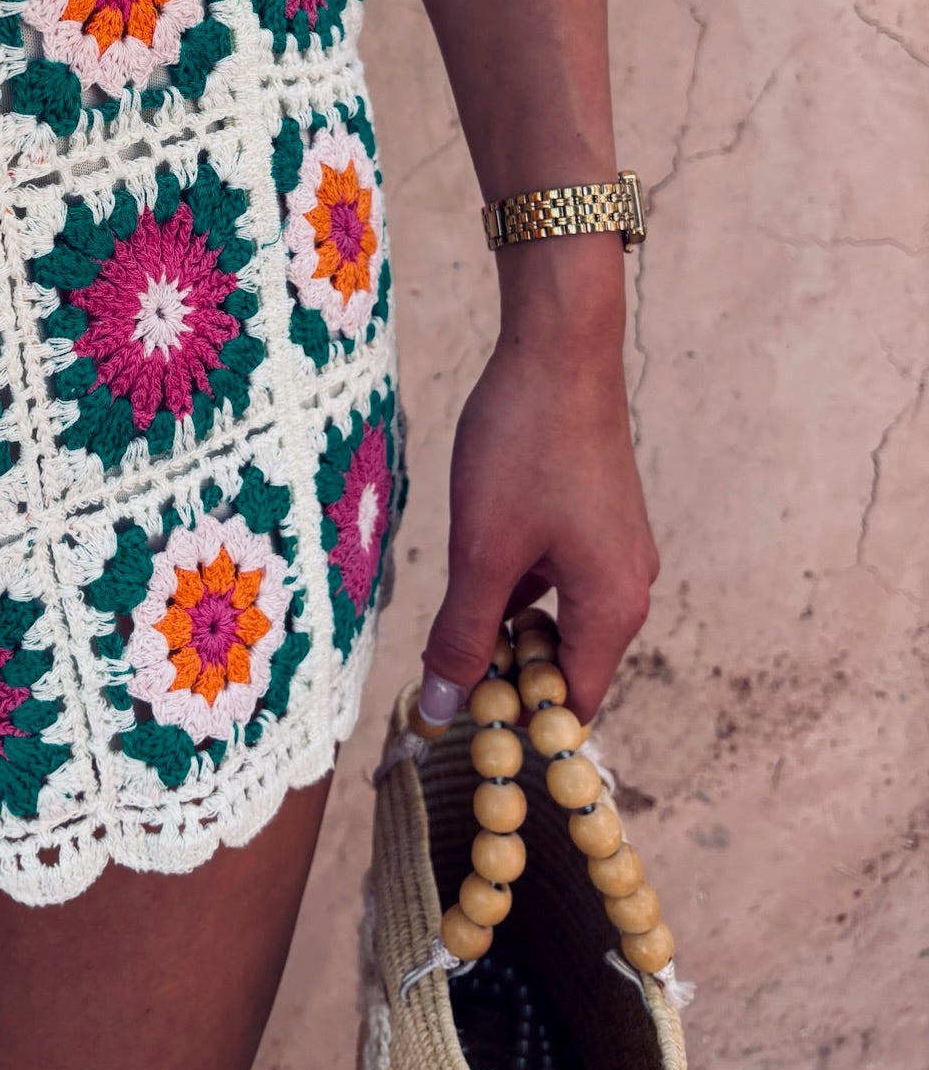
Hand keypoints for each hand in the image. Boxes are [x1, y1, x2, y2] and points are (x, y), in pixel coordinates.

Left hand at [415, 327, 658, 723]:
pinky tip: (473, 561)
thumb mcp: (482, 551)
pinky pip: (556, 577)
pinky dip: (516, 584)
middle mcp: (628, 586)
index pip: (570, 706)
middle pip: (565, 665)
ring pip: (556, 617)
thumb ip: (464, 634)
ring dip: (505, 622)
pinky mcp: (596, 519)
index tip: (458, 717)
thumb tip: (444, 707)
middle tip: (442, 662)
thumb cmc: (524, 446)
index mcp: (614, 608)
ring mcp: (614, 550)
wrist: (559, 348)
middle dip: (507, 671)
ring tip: (451, 607)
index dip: (516, 721)